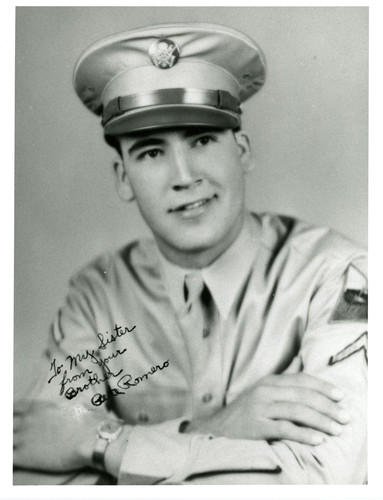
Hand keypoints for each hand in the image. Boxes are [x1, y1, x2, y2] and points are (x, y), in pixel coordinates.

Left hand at [14, 399, 103, 471]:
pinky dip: (8, 459)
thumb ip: (59, 408)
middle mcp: (26, 420)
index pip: (13, 408)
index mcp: (37, 407)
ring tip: (16, 448)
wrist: (91, 439)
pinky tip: (15, 460)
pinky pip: (6, 458)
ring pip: (4, 440)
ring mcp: (23, 439)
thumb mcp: (72, 406)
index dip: (11, 414)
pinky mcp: (24, 457)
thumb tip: (63, 409)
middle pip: (6, 424)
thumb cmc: (87, 421)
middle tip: (16, 436)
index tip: (14, 420)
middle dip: (9, 429)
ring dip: (8, 443)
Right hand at [185, 373, 349, 444]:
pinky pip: (284, 429)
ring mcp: (260, 408)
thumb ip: (283, 378)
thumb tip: (300, 361)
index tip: (341, 396)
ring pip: (296, 411)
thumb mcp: (263, 389)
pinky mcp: (256, 426)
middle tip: (345, 417)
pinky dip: (304, 434)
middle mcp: (265, 391)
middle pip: (302, 395)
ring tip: (337, 430)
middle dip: (327, 406)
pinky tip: (318, 439)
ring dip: (320, 421)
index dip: (323, 387)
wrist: (218, 428)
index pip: (301, 380)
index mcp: (269, 381)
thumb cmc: (246, 410)